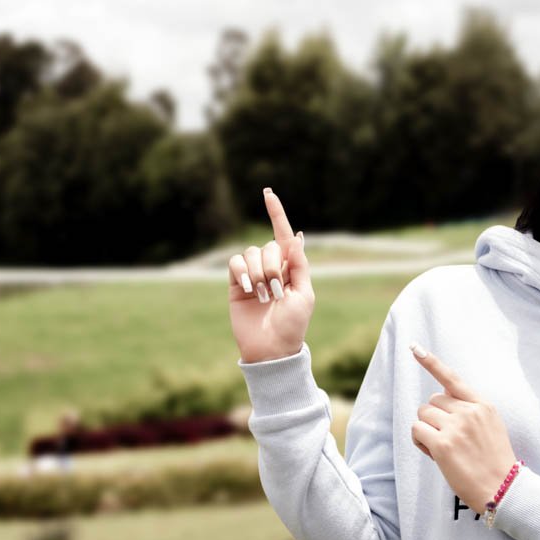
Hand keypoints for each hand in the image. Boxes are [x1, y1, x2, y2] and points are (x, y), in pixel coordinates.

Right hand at [228, 189, 314, 362]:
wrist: (272, 347)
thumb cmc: (293, 323)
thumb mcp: (304, 293)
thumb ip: (299, 264)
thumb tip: (297, 235)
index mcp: (290, 267)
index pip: (282, 234)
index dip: (276, 213)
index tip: (268, 192)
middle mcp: (270, 267)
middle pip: (267, 246)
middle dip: (273, 267)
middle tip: (277, 292)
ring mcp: (252, 275)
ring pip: (250, 254)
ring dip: (259, 273)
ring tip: (263, 296)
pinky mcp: (235, 283)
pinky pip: (235, 264)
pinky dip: (243, 273)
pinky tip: (249, 289)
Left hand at [410, 344, 517, 510]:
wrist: (503, 489)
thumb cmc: (494, 462)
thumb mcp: (491, 427)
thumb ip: (470, 412)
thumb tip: (439, 400)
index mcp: (483, 406)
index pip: (453, 379)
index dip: (432, 362)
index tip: (414, 348)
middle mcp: (470, 412)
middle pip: (432, 400)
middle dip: (434, 417)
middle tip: (447, 439)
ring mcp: (456, 427)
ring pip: (422, 414)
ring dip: (426, 429)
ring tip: (442, 448)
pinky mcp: (442, 444)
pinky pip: (417, 431)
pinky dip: (419, 441)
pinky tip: (433, 453)